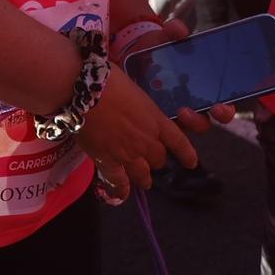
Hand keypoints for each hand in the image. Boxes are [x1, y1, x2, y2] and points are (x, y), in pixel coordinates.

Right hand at [74, 68, 197, 199]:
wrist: (83, 89)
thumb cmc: (108, 80)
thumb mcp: (133, 89)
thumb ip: (138, 104)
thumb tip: (133, 104)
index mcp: (156, 120)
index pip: (179, 142)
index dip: (186, 154)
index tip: (191, 163)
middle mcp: (147, 141)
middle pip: (159, 159)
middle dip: (155, 159)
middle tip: (148, 158)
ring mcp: (128, 153)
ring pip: (143, 174)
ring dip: (144, 177)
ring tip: (143, 181)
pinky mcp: (107, 160)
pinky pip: (118, 181)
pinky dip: (120, 189)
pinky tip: (121, 195)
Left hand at [139, 19, 237, 134]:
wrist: (134, 53)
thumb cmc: (160, 48)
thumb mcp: (166, 37)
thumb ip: (174, 31)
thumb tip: (178, 29)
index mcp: (204, 89)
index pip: (223, 104)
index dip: (226, 109)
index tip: (221, 106)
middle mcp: (191, 105)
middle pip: (205, 122)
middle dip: (203, 120)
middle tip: (199, 111)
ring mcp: (171, 112)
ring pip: (184, 128)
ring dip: (185, 122)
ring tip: (179, 111)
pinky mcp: (154, 115)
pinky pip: (161, 125)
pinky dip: (160, 122)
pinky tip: (153, 112)